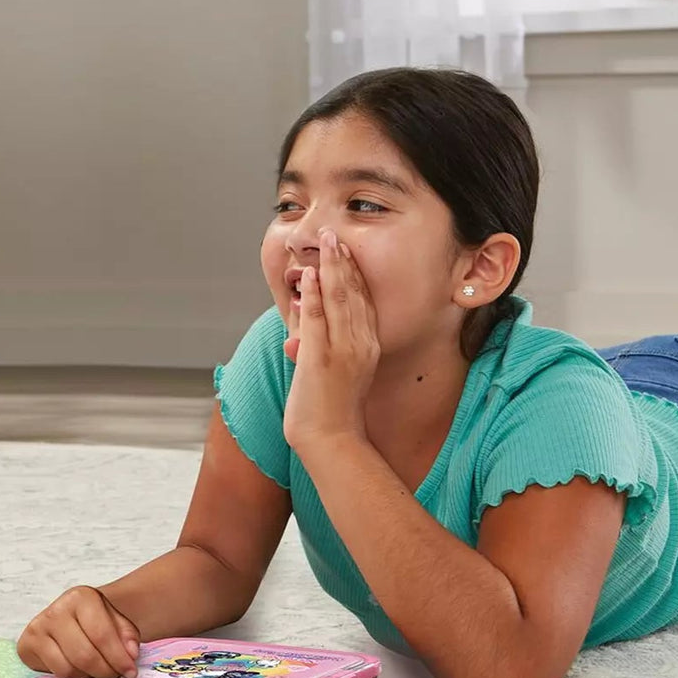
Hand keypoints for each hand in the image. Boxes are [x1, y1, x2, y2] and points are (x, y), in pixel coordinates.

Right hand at [17, 584, 141, 677]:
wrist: (70, 617)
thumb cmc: (95, 619)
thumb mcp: (116, 620)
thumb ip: (127, 635)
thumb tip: (131, 653)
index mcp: (81, 597)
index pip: (102, 634)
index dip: (118, 658)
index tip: (130, 671)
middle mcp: (56, 610)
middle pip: (84, 655)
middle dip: (105, 671)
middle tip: (115, 675)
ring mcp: (38, 628)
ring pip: (69, 669)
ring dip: (88, 676)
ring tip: (97, 669)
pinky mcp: (26, 646)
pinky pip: (54, 674)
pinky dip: (72, 677)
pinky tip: (79, 668)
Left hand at [282, 227, 379, 451]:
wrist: (331, 441)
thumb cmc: (334, 411)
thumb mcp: (343, 372)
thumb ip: (333, 345)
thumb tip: (309, 318)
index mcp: (369, 347)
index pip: (365, 302)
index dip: (357, 274)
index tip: (347, 252)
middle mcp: (361, 345)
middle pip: (356, 294)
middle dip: (345, 262)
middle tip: (337, 236)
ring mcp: (342, 351)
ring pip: (338, 300)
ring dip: (331, 269)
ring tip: (325, 244)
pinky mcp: (320, 359)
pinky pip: (316, 319)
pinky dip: (312, 294)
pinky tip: (307, 275)